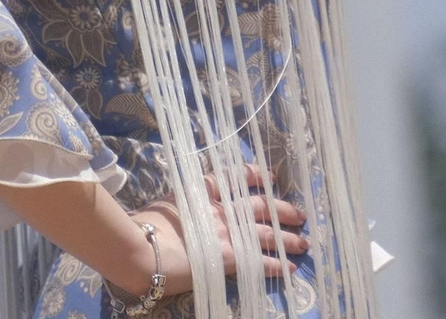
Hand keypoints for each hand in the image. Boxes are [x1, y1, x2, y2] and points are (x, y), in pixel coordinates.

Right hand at [127, 164, 307, 295]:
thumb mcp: (164, 205)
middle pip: (261, 205)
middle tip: (301, 214)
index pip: (234, 177)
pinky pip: (260, 261)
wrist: (141, 248)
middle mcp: (221, 209)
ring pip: (267, 233)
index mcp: (202, 192)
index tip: (268, 176)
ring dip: (288, 238)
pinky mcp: (231, 257)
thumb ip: (180, 206)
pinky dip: (276, 265)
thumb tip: (180, 210)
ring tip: (304, 242)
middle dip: (282, 209)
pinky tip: (289, 268)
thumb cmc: (143, 227)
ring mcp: (228, 232)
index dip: (254, 175)